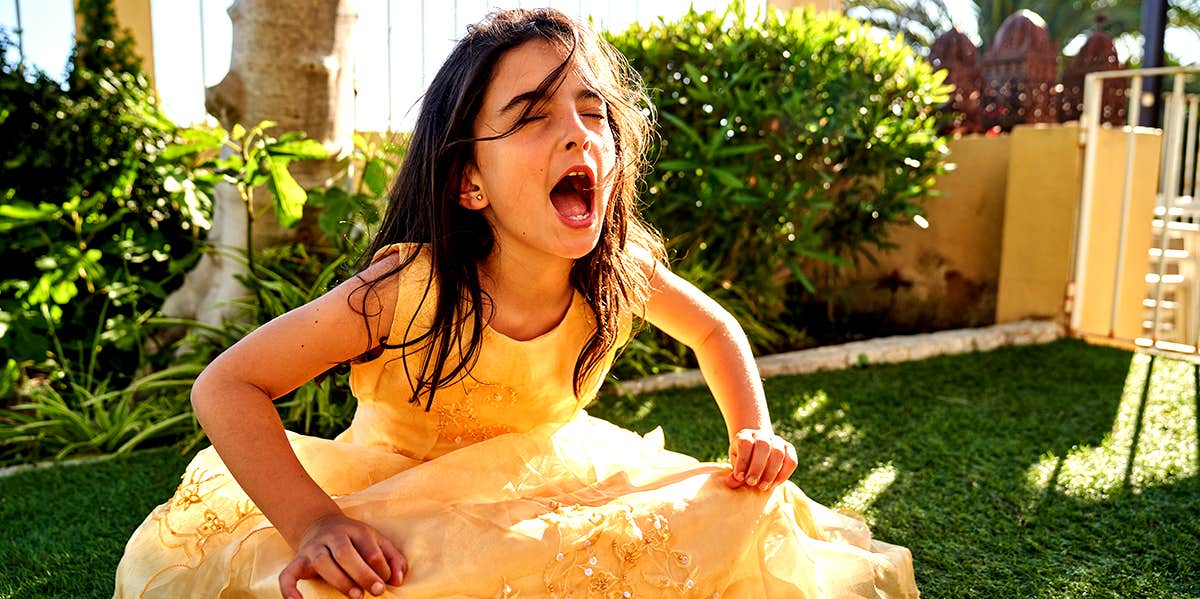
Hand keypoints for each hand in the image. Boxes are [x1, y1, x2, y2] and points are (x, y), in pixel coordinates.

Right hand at [278, 513, 406, 598]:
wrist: (320, 524)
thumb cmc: (355, 540)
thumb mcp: (377, 541)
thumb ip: (393, 559)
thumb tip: (399, 580)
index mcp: (356, 531)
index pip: (371, 550)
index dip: (381, 568)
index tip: (386, 583)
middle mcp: (333, 536)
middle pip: (345, 553)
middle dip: (362, 574)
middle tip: (377, 591)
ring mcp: (314, 548)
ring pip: (322, 562)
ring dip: (339, 580)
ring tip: (355, 595)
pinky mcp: (298, 560)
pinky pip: (288, 573)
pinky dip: (289, 588)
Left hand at [726, 428, 797, 490]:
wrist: (756, 451)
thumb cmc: (744, 461)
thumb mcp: (736, 465)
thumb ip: (734, 475)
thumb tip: (731, 483)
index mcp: (745, 435)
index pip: (745, 443)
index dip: (742, 461)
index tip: (739, 477)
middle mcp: (762, 435)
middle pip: (763, 446)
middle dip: (757, 467)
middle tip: (752, 483)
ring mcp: (777, 440)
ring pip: (778, 453)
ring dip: (771, 472)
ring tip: (763, 487)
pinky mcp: (789, 449)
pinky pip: (791, 460)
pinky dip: (784, 474)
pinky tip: (774, 484)